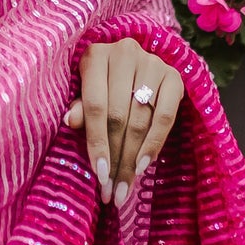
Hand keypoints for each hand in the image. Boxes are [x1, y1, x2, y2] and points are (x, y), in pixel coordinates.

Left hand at [63, 37, 184, 205]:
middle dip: (115, 158)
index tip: (98, 175)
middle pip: (119, 116)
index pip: (95, 106)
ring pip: (141, 120)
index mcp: (95, 56)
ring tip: (124, 187)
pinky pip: (165, 117)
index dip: (97, 142)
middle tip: (112, 191)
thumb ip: (81, 108)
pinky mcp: (174, 77)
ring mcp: (152, 63)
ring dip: (132, 159)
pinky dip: (154, 144)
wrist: (135, 67)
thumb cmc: (102, 85)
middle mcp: (125, 53)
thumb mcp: (86, 93)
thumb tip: (71, 121)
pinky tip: (143, 166)